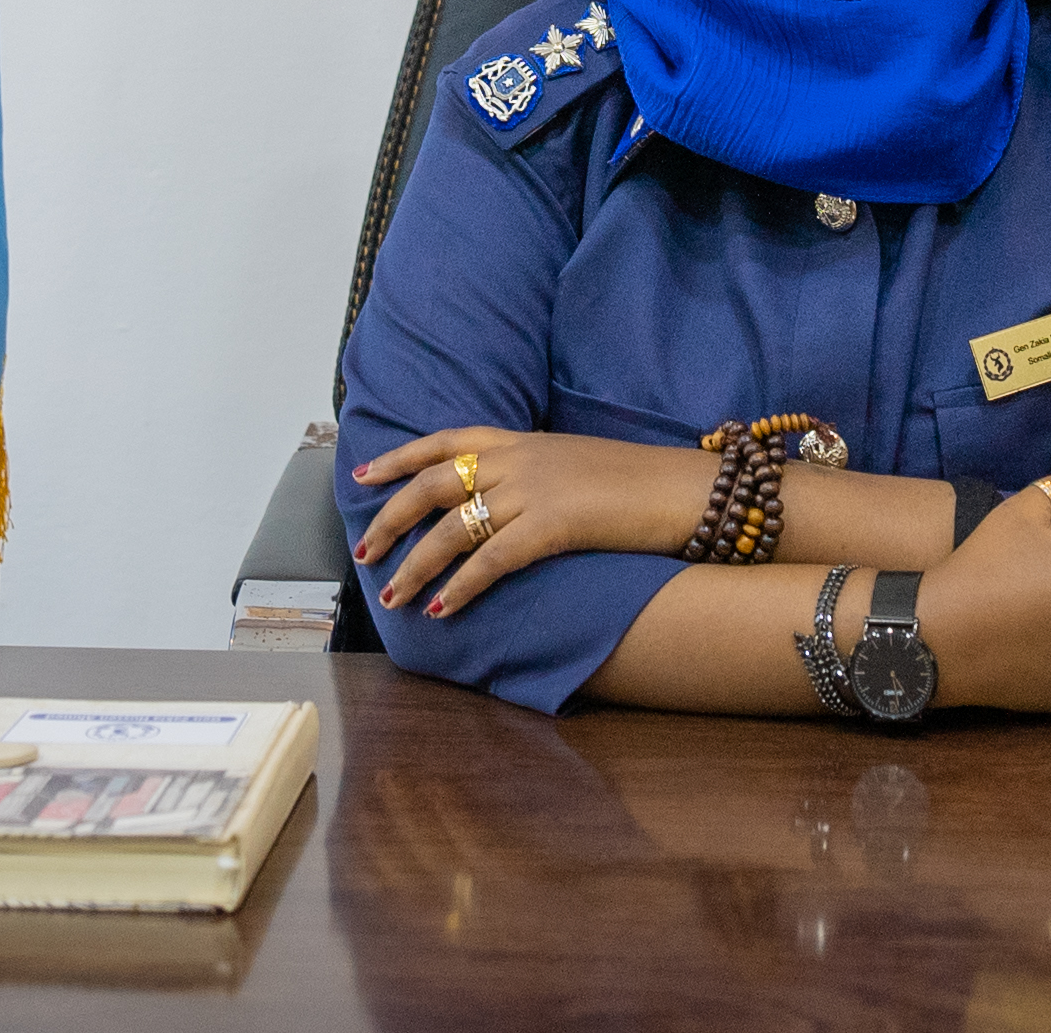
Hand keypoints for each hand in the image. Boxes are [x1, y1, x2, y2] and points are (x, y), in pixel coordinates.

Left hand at [352, 427, 709, 617]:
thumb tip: (500, 503)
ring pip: (452, 528)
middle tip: (365, 551)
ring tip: (392, 597)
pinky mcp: (553, 524)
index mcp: (524, 439)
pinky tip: (441, 610)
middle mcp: (520, 458)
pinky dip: (460, 587)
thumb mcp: (575, 465)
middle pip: (433, 484)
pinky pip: (490, 560)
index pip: (445, 440)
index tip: (364, 476)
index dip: (400, 457)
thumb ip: (533, 475)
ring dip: (415, 566)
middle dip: (391, 519)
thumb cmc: (639, 483)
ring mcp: (534, 489)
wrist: (686, 488)